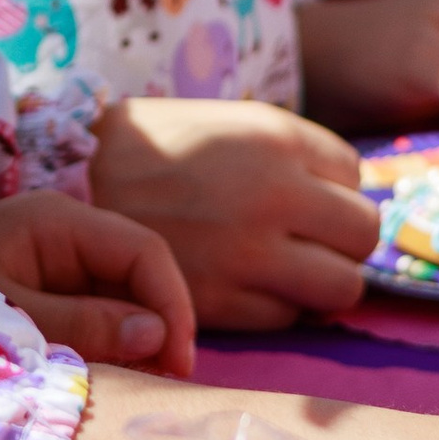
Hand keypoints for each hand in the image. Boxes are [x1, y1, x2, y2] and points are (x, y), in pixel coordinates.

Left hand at [0, 187, 196, 376]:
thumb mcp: (10, 320)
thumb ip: (83, 325)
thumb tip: (158, 334)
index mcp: (55, 221)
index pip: (143, 250)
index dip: (171, 304)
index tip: (180, 364)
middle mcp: (60, 233)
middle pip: (136, 273)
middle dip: (157, 325)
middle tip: (165, 385)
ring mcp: (49, 261)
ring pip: (117, 296)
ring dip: (134, 341)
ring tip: (141, 388)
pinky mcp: (38, 290)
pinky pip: (90, 313)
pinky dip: (105, 345)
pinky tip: (109, 379)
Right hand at [87, 97, 377, 333]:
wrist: (75, 183)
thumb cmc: (158, 148)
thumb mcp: (227, 121)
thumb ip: (289, 151)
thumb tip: (348, 191)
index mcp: (275, 139)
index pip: (355, 175)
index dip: (334, 188)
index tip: (307, 196)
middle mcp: (273, 194)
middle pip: (363, 233)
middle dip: (343, 239)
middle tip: (311, 241)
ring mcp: (248, 253)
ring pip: (342, 288)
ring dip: (323, 281)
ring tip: (289, 271)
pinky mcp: (221, 301)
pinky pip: (287, 318)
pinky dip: (276, 307)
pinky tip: (246, 286)